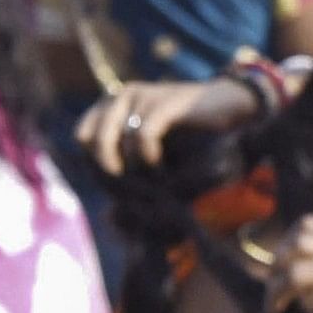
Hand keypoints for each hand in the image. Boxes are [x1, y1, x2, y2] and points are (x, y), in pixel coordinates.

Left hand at [76, 76, 261, 176]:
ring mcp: (141, 96)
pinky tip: (159, 165)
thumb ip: (129, 171)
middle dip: (108, 169)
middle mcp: (120, 96)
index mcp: (111, 105)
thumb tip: (109, 216)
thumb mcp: (153, 153)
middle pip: (90, 140)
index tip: (120, 183)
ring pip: (113, 140)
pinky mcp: (164, 102)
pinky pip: (142, 135)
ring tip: (150, 178)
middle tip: (132, 186)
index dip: (95, 164)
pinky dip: (148, 156)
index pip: (82, 137)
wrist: (230, 107)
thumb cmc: (192, 136)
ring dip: (131, 167)